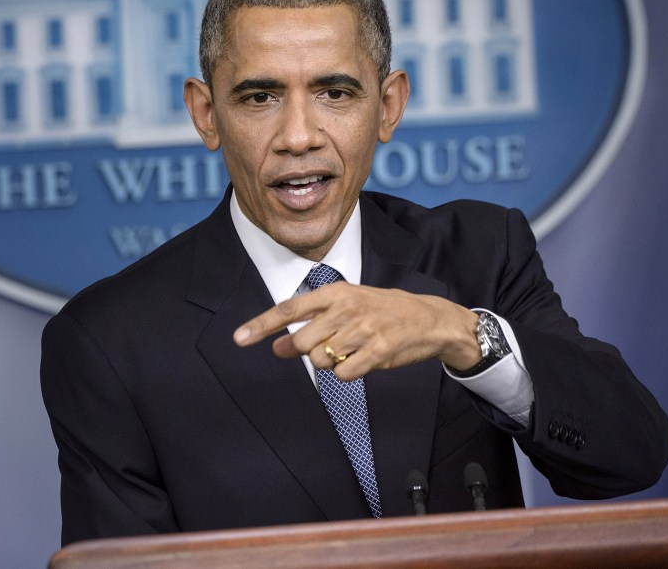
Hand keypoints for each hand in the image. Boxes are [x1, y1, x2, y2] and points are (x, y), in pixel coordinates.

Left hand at [233, 282, 481, 380]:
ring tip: (353, 349)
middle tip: (331, 345)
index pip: (289, 309)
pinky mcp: (378, 351)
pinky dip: (347, 373)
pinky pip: (343, 374)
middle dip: (309, 352)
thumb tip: (276, 346)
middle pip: (303, 342)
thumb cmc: (381, 312)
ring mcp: (363, 329)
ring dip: (331, 362)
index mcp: (336, 292)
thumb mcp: (345, 309)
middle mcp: (347, 308)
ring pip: (322, 360)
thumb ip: (310, 325)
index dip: (262, 324)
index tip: (239, 338)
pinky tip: (363, 360)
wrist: (429, 319)